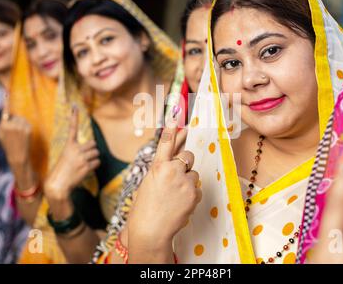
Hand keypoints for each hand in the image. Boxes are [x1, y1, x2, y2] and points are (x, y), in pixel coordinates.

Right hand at [0, 95, 31, 166]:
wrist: (18, 154)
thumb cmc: (7, 144)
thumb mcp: (0, 134)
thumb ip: (2, 123)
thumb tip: (6, 114)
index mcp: (4, 126)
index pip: (5, 112)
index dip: (5, 101)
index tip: (5, 92)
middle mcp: (13, 125)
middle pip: (14, 116)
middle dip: (13, 121)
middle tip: (12, 132)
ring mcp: (22, 127)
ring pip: (20, 119)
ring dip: (19, 124)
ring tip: (18, 134)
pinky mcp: (29, 129)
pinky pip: (25, 123)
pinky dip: (24, 126)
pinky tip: (22, 134)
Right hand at [44, 106, 99, 200]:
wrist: (58, 184)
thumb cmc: (61, 171)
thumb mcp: (65, 157)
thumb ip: (75, 151)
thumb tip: (89, 149)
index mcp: (69, 146)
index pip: (72, 128)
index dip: (74, 117)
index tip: (75, 107)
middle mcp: (76, 150)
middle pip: (93, 144)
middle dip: (92, 150)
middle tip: (87, 157)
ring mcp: (82, 158)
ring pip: (96, 153)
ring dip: (94, 159)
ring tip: (85, 165)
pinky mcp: (87, 166)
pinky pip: (97, 162)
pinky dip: (94, 166)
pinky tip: (86, 170)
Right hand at [128, 108, 200, 252]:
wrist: (150, 231)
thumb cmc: (145, 207)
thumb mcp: (149, 182)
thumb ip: (161, 168)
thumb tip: (175, 157)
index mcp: (157, 166)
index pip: (166, 142)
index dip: (173, 127)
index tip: (177, 112)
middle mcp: (172, 171)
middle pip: (187, 156)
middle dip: (185, 163)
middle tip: (177, 176)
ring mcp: (185, 182)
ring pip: (194, 174)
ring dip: (187, 182)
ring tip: (174, 196)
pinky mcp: (194, 195)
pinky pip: (197, 189)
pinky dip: (191, 195)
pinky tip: (179, 204)